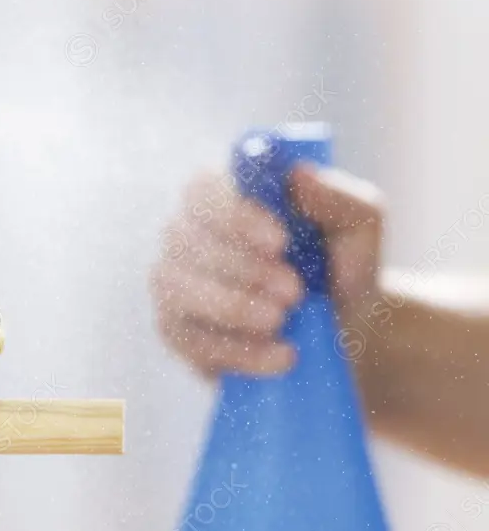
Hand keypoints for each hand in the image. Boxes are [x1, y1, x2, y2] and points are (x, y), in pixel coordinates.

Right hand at [151, 164, 384, 376]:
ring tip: (283, 321)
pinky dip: (238, 352)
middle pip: (185, 241)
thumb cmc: (342, 267)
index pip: (202, 190)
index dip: (235, 215)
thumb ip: (336, 198)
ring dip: (233, 308)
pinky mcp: (176, 332)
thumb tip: (299, 175)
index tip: (280, 242)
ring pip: (179, 292)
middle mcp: (185, 235)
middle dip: (242, 270)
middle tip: (294, 293)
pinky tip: (280, 355)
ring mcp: (173, 285)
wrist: (341, 333)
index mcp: (222, 195)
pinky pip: (190, 341)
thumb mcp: (357, 227)